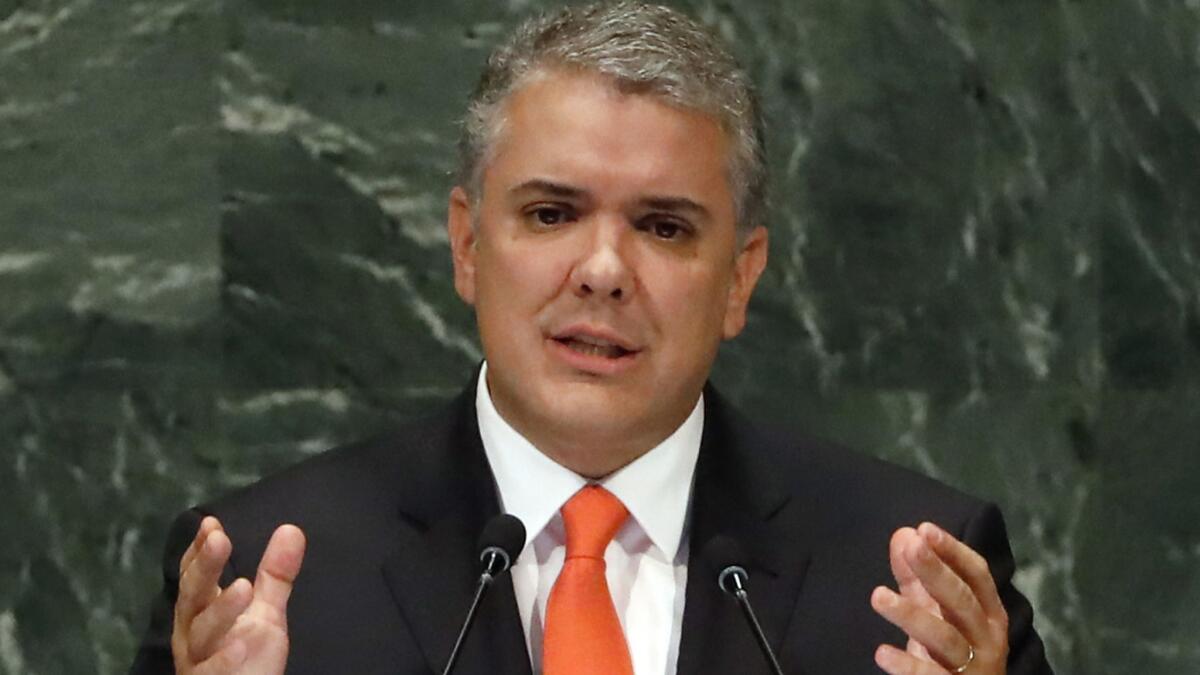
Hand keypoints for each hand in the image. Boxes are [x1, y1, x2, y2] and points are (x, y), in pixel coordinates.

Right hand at [171, 516, 306, 673]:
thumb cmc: (248, 658)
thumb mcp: (265, 612)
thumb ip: (275, 575)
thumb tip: (291, 529)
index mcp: (200, 611)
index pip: (194, 575)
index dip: (200, 550)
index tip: (212, 524)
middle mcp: (192, 632)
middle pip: (193, 596)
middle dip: (204, 567)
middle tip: (220, 539)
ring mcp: (198, 660)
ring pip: (202, 633)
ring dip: (221, 610)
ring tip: (243, 587)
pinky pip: (212, 672)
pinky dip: (223, 659)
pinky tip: (241, 644)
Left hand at [870, 522, 1008, 673]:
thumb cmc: (953, 652)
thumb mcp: (937, 611)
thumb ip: (918, 576)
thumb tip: (903, 535)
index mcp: (988, 612)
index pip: (976, 575)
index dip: (953, 551)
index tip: (925, 529)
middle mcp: (986, 637)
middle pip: (963, 600)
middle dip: (938, 572)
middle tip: (912, 548)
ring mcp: (973, 667)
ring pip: (946, 638)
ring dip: (912, 615)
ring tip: (878, 595)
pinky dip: (907, 667)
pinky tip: (882, 653)